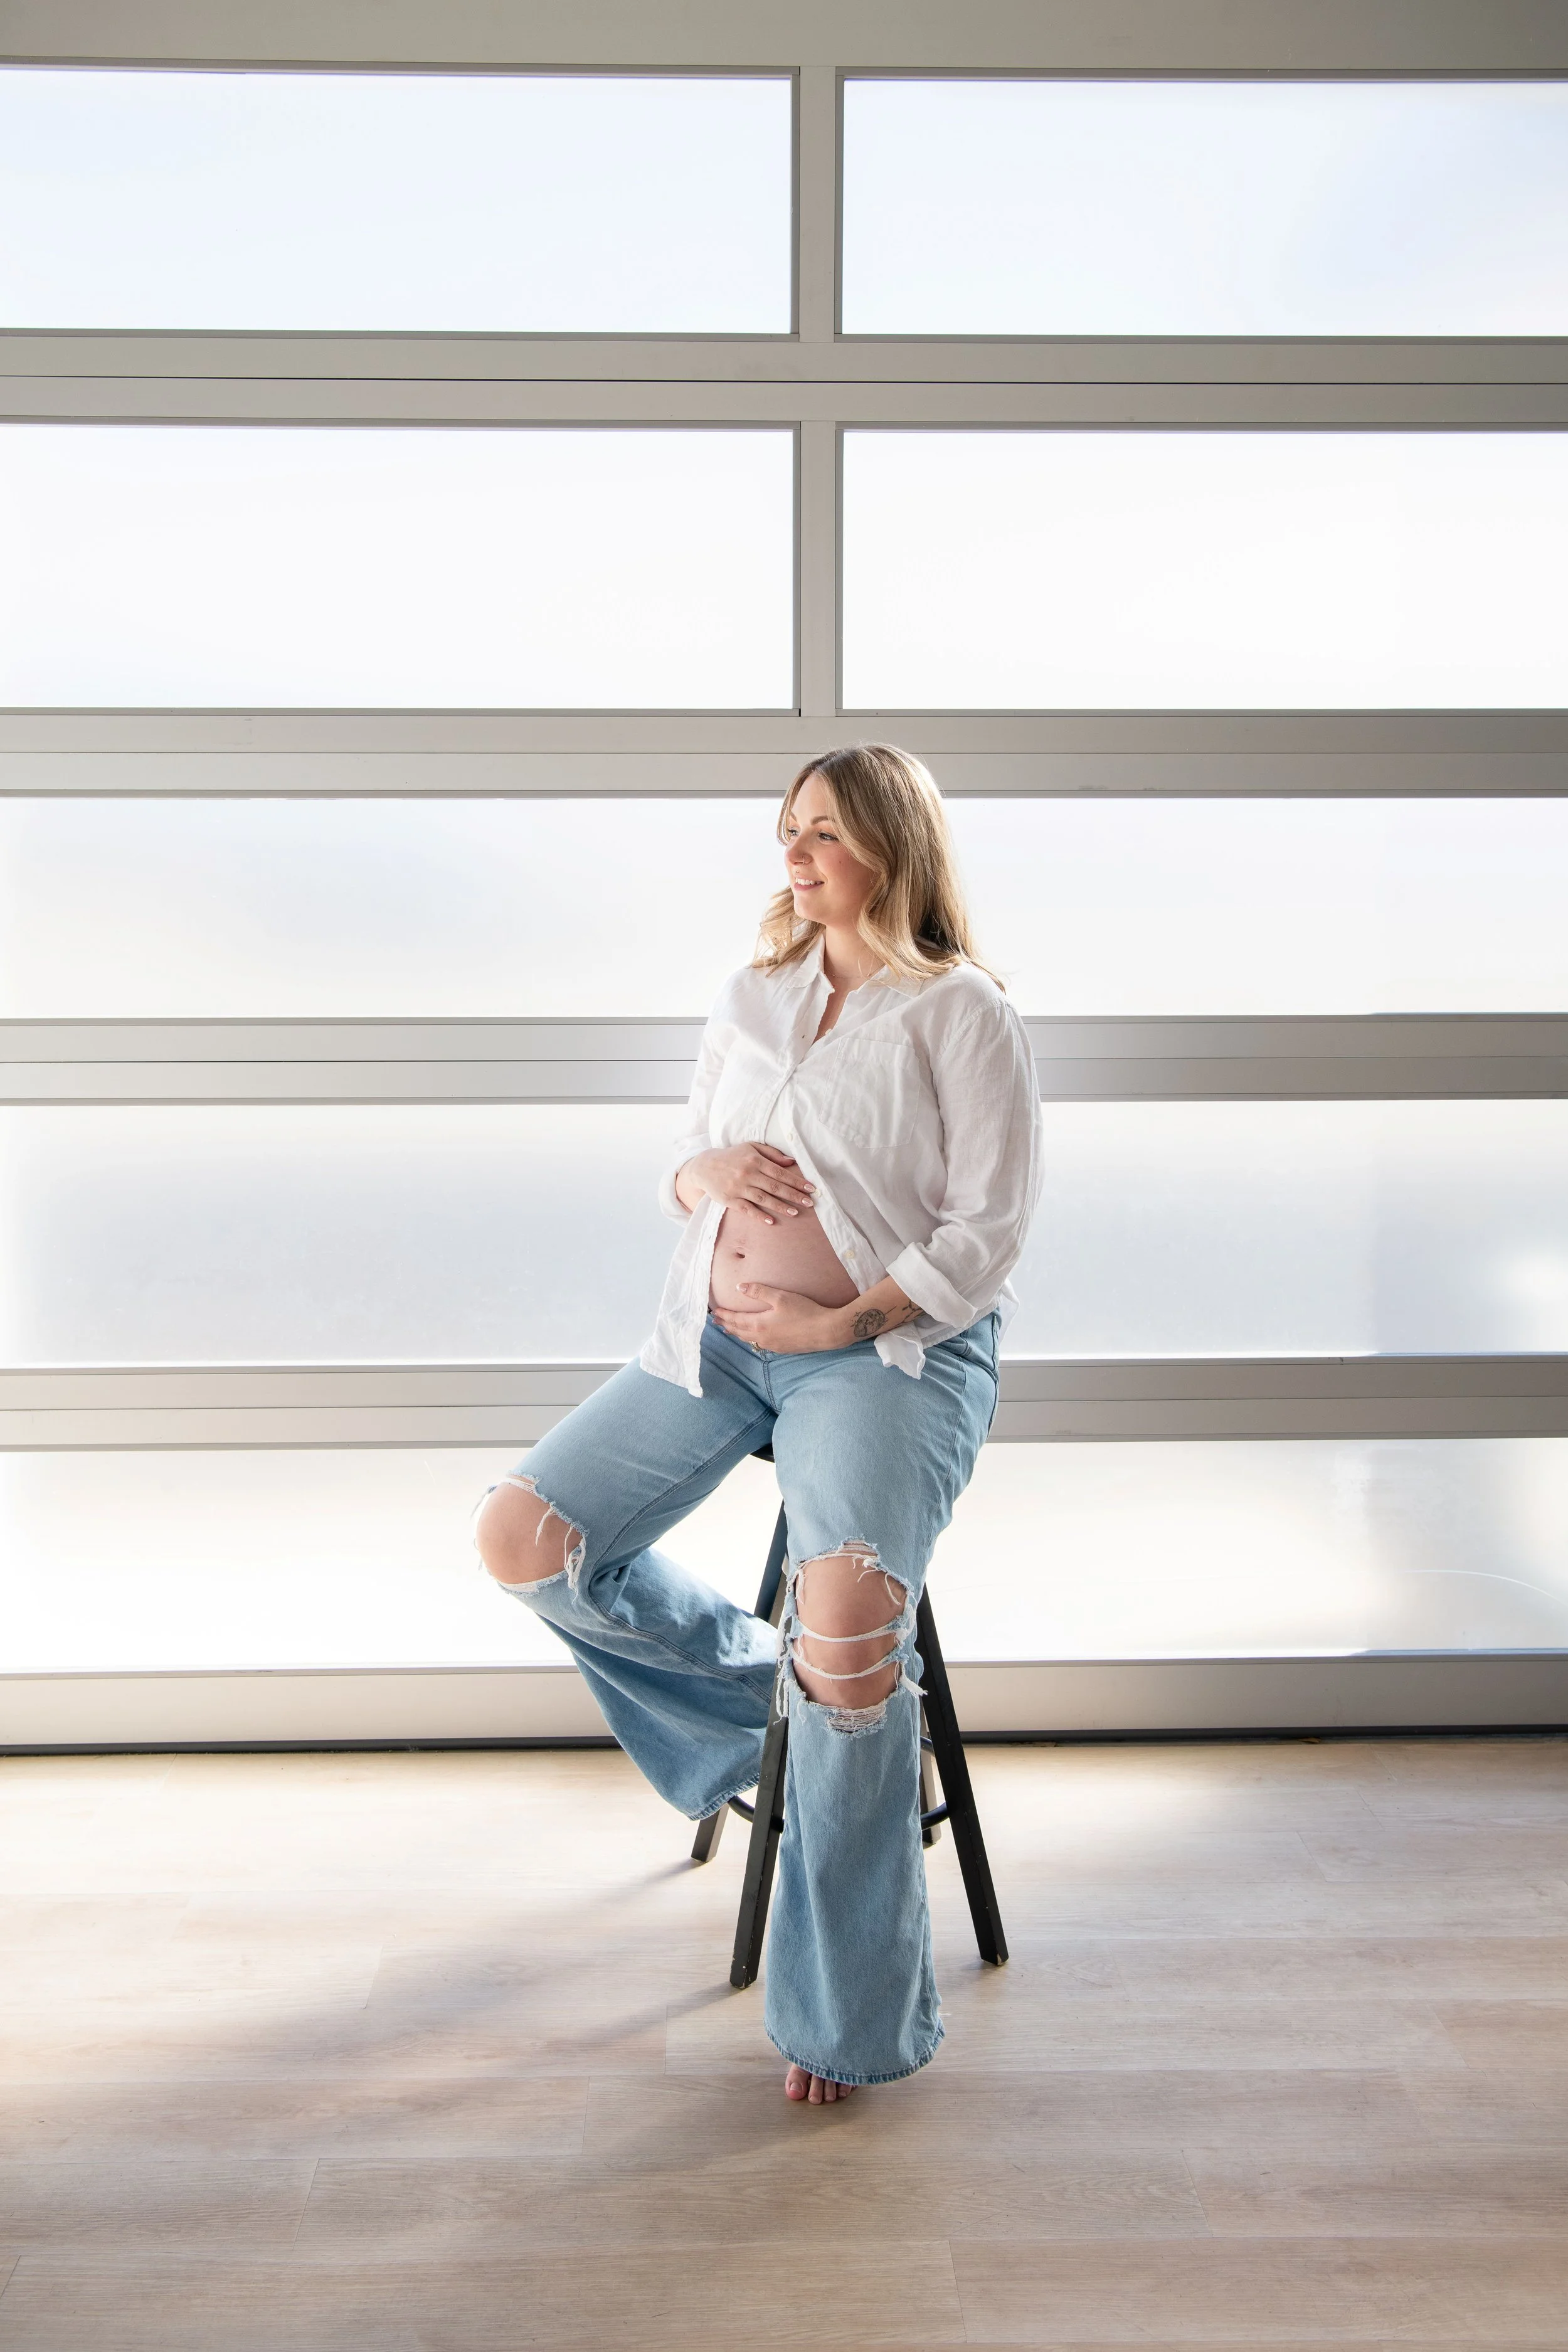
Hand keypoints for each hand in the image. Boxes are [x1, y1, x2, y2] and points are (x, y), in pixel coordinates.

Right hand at [678, 1143, 814, 1225]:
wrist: (704, 1166)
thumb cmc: (732, 1156)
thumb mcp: (750, 1148)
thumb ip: (772, 1153)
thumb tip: (792, 1162)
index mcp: (755, 1160)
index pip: (780, 1173)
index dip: (796, 1181)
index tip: (811, 1188)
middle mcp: (748, 1174)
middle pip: (775, 1187)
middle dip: (794, 1195)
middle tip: (809, 1202)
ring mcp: (738, 1188)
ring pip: (763, 1199)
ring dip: (781, 1206)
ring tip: (795, 1212)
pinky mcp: (730, 1200)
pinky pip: (747, 1209)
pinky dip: (759, 1216)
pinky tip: (771, 1221)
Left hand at [711, 1283, 846, 1353]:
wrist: (825, 1331)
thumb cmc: (804, 1312)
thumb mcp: (781, 1297)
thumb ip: (759, 1291)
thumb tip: (739, 1287)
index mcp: (759, 1325)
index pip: (736, 1319)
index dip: (725, 1315)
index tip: (715, 1312)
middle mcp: (762, 1338)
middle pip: (739, 1331)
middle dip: (727, 1325)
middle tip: (717, 1321)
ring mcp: (772, 1345)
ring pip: (748, 1339)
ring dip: (737, 1333)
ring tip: (730, 1329)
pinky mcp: (782, 1348)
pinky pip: (759, 1343)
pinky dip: (750, 1338)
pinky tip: (753, 1337)